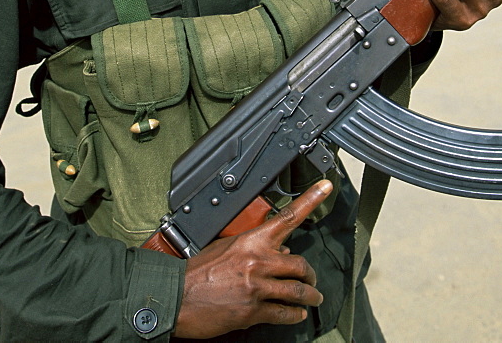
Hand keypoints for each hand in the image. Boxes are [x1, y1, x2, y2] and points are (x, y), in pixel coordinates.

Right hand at [173, 180, 333, 338]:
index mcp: (251, 241)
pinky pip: (284, 313)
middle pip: (301, 264)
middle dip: (310, 275)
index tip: (326, 186)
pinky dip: (294, 315)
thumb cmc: (195, 272)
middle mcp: (258, 262)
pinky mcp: (253, 311)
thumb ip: (253, 247)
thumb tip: (280, 249)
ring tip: (313, 299)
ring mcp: (257, 287)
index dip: (311, 199)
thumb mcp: (224, 248)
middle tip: (312, 281)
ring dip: (310, 297)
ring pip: (298, 291)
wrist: (175, 296)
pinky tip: (296, 314)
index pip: (287, 216)